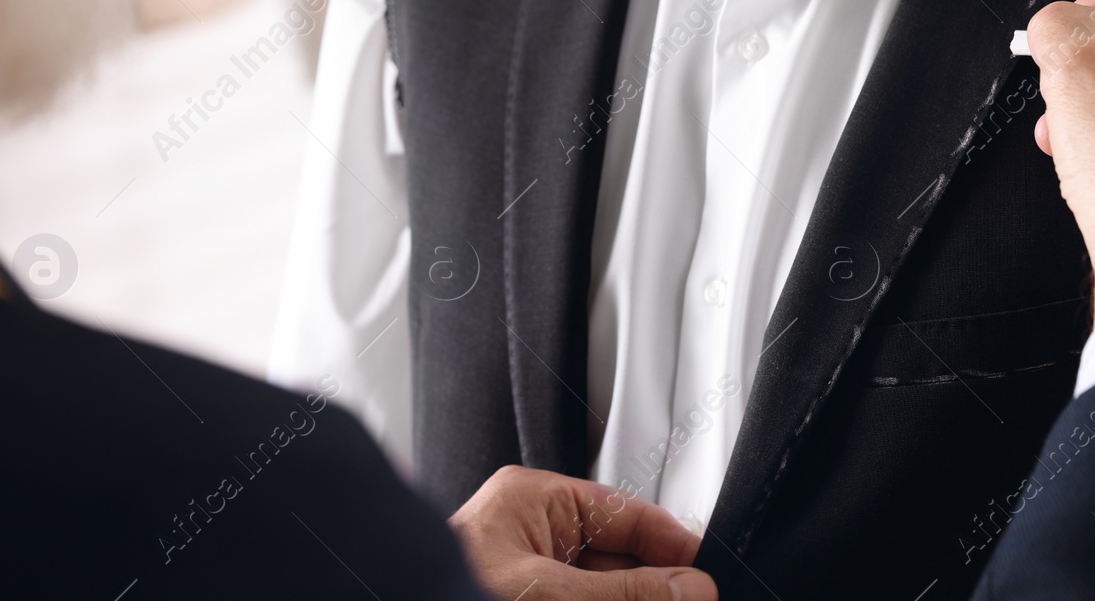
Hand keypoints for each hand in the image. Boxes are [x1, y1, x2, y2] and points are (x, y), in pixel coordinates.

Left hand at [449, 465, 717, 600]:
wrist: (386, 596)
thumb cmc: (438, 592)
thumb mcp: (546, 595)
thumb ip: (624, 596)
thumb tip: (692, 590)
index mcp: (532, 502)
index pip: (627, 515)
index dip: (674, 550)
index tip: (708, 583)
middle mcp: (529, 537)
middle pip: (619, 563)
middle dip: (655, 590)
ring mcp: (524, 579)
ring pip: (601, 592)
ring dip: (635, 600)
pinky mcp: (517, 600)